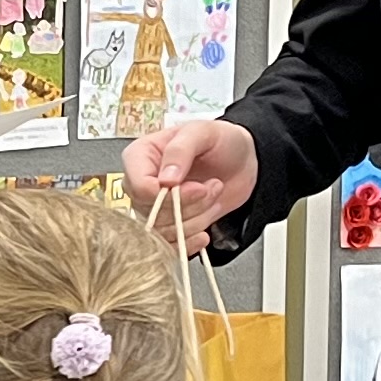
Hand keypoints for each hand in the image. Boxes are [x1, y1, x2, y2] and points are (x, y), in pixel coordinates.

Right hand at [124, 117, 255, 236]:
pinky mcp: (169, 225)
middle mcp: (143, 183)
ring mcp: (154, 207)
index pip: (138, 187)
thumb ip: (180, 151)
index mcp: (140, 156)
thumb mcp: (202, 132)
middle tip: (210, 187)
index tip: (196, 187)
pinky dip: (190, 242)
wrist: (243, 161)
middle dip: (188, 206)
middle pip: (151, 213)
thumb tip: (165, 180)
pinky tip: (204, 232)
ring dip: (196, 219)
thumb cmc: (221, 141)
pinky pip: (168, 247)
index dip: (166, 194)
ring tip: (212, 196)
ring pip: (163, 231)